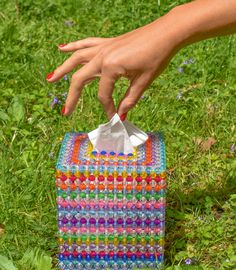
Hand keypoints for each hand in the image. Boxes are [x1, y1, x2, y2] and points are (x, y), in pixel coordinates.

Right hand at [46, 10, 179, 118]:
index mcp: (111, 67)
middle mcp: (102, 55)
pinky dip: (74, 47)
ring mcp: (103, 47)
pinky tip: (62, 48)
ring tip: (50, 79)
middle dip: (73, 97)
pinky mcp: (107, 42)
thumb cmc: (157, 56)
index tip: (113, 118)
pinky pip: (86, 44)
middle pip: (80, 79)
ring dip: (62, 69)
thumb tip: (121, 115)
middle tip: (66, 112)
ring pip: (77, 59)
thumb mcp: (143, 81)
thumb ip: (129, 99)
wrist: (166, 33)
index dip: (108, 108)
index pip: (103, 94)